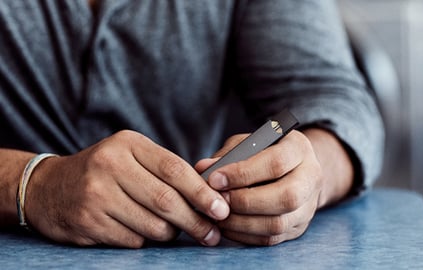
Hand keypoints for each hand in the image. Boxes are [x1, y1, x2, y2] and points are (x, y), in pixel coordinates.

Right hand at [25, 130, 229, 247]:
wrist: (48, 187)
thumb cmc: (104, 171)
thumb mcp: (131, 156)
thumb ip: (166, 170)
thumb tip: (210, 197)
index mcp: (128, 144)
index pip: (175, 169)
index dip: (202, 192)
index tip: (222, 209)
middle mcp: (110, 165)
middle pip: (166, 200)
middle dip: (196, 221)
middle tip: (212, 233)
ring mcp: (96, 195)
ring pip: (152, 225)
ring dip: (171, 233)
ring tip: (176, 230)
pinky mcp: (88, 222)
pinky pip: (133, 241)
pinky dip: (146, 241)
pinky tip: (143, 232)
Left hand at [196, 129, 352, 245]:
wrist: (294, 168)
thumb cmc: (265, 152)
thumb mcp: (249, 143)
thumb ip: (228, 154)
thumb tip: (203, 168)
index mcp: (299, 148)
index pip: (276, 162)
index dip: (243, 173)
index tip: (215, 179)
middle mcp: (310, 177)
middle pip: (285, 197)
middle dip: (246, 201)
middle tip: (219, 200)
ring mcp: (308, 206)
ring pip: (278, 223)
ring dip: (242, 223)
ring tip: (219, 216)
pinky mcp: (298, 227)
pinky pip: (272, 238)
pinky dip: (245, 235)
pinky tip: (227, 226)